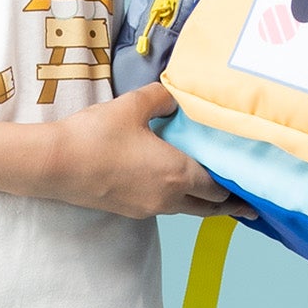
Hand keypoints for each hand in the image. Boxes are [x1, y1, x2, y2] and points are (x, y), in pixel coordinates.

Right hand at [43, 83, 236, 220]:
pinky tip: (172, 185)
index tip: (252, 185)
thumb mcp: (132, 106)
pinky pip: (164, 208)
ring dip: (202, 203)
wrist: (55, 165)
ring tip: (214, 194)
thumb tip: (176, 97)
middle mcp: (168, 198)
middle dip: (228, 204)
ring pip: (186, 210)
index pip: (218, 186)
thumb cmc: (96, 136)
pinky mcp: (129, 211)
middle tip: (246, 203)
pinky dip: (178, 201)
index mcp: (177, 174)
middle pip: (208, 208)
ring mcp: (148, 208)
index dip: (235, 185)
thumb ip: (161, 98)